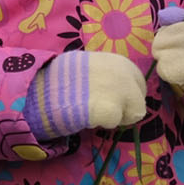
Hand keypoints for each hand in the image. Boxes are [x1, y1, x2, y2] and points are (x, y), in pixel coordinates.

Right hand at [25, 50, 147, 138]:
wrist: (44, 87)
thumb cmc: (63, 77)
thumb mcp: (90, 65)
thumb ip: (109, 73)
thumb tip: (119, 88)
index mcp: (120, 61)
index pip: (139, 82)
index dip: (128, 95)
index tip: (115, 101)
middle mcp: (124, 73)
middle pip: (139, 100)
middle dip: (127, 108)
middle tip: (107, 112)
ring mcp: (120, 91)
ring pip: (133, 114)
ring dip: (117, 117)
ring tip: (95, 113)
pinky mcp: (112, 110)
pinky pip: (116, 123)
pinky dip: (104, 123)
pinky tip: (89, 117)